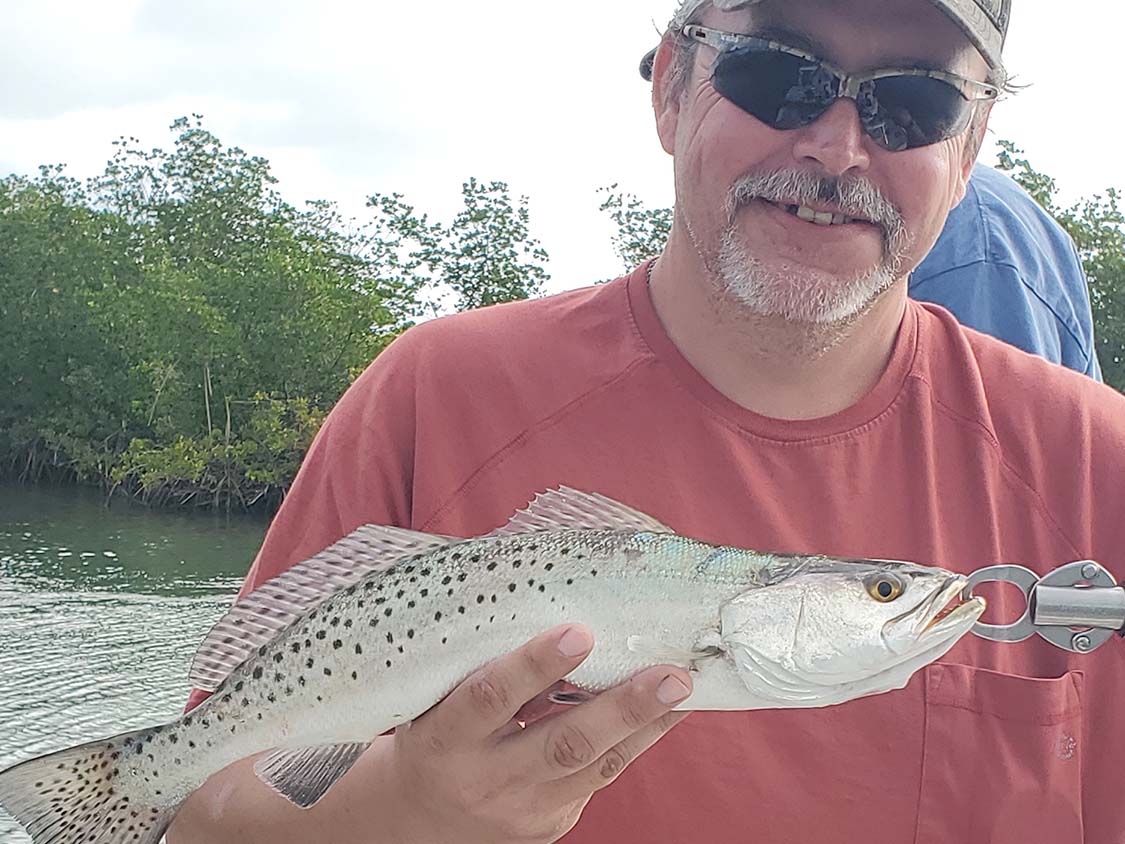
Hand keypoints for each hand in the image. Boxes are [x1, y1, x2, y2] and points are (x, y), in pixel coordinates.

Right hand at [382, 624, 692, 842]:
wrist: (421, 820)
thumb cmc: (433, 734)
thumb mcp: (435, 702)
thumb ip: (480, 665)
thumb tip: (549, 601)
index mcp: (443, 738)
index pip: (488, 697)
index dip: (532, 666)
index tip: (578, 632)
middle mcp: (485, 778)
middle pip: (562, 744)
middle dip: (620, 707)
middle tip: (668, 673)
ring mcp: (523, 807)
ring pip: (595, 764)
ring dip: (645, 722)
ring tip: (683, 685)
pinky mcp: (552, 822)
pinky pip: (602, 776)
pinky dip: (639, 738)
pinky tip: (668, 708)